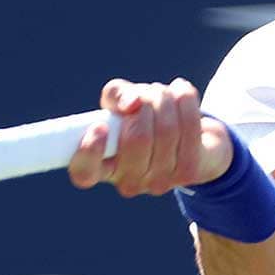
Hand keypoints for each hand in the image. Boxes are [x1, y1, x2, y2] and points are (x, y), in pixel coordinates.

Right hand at [67, 78, 233, 196]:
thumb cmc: (142, 120)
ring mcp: (159, 182)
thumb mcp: (119, 104)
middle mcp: (128, 182)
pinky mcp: (188, 173)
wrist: (190, 140)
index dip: (89, 151)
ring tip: (162, 93)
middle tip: (145, 94)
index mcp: (102, 168)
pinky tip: (181, 91)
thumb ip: (116, 95)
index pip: (84, 173)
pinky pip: (189, 126)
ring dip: (164, 98)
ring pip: (166, 129)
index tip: (100, 126)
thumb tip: (131, 103)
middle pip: (136, 138)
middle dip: (144, 103)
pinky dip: (186, 100)